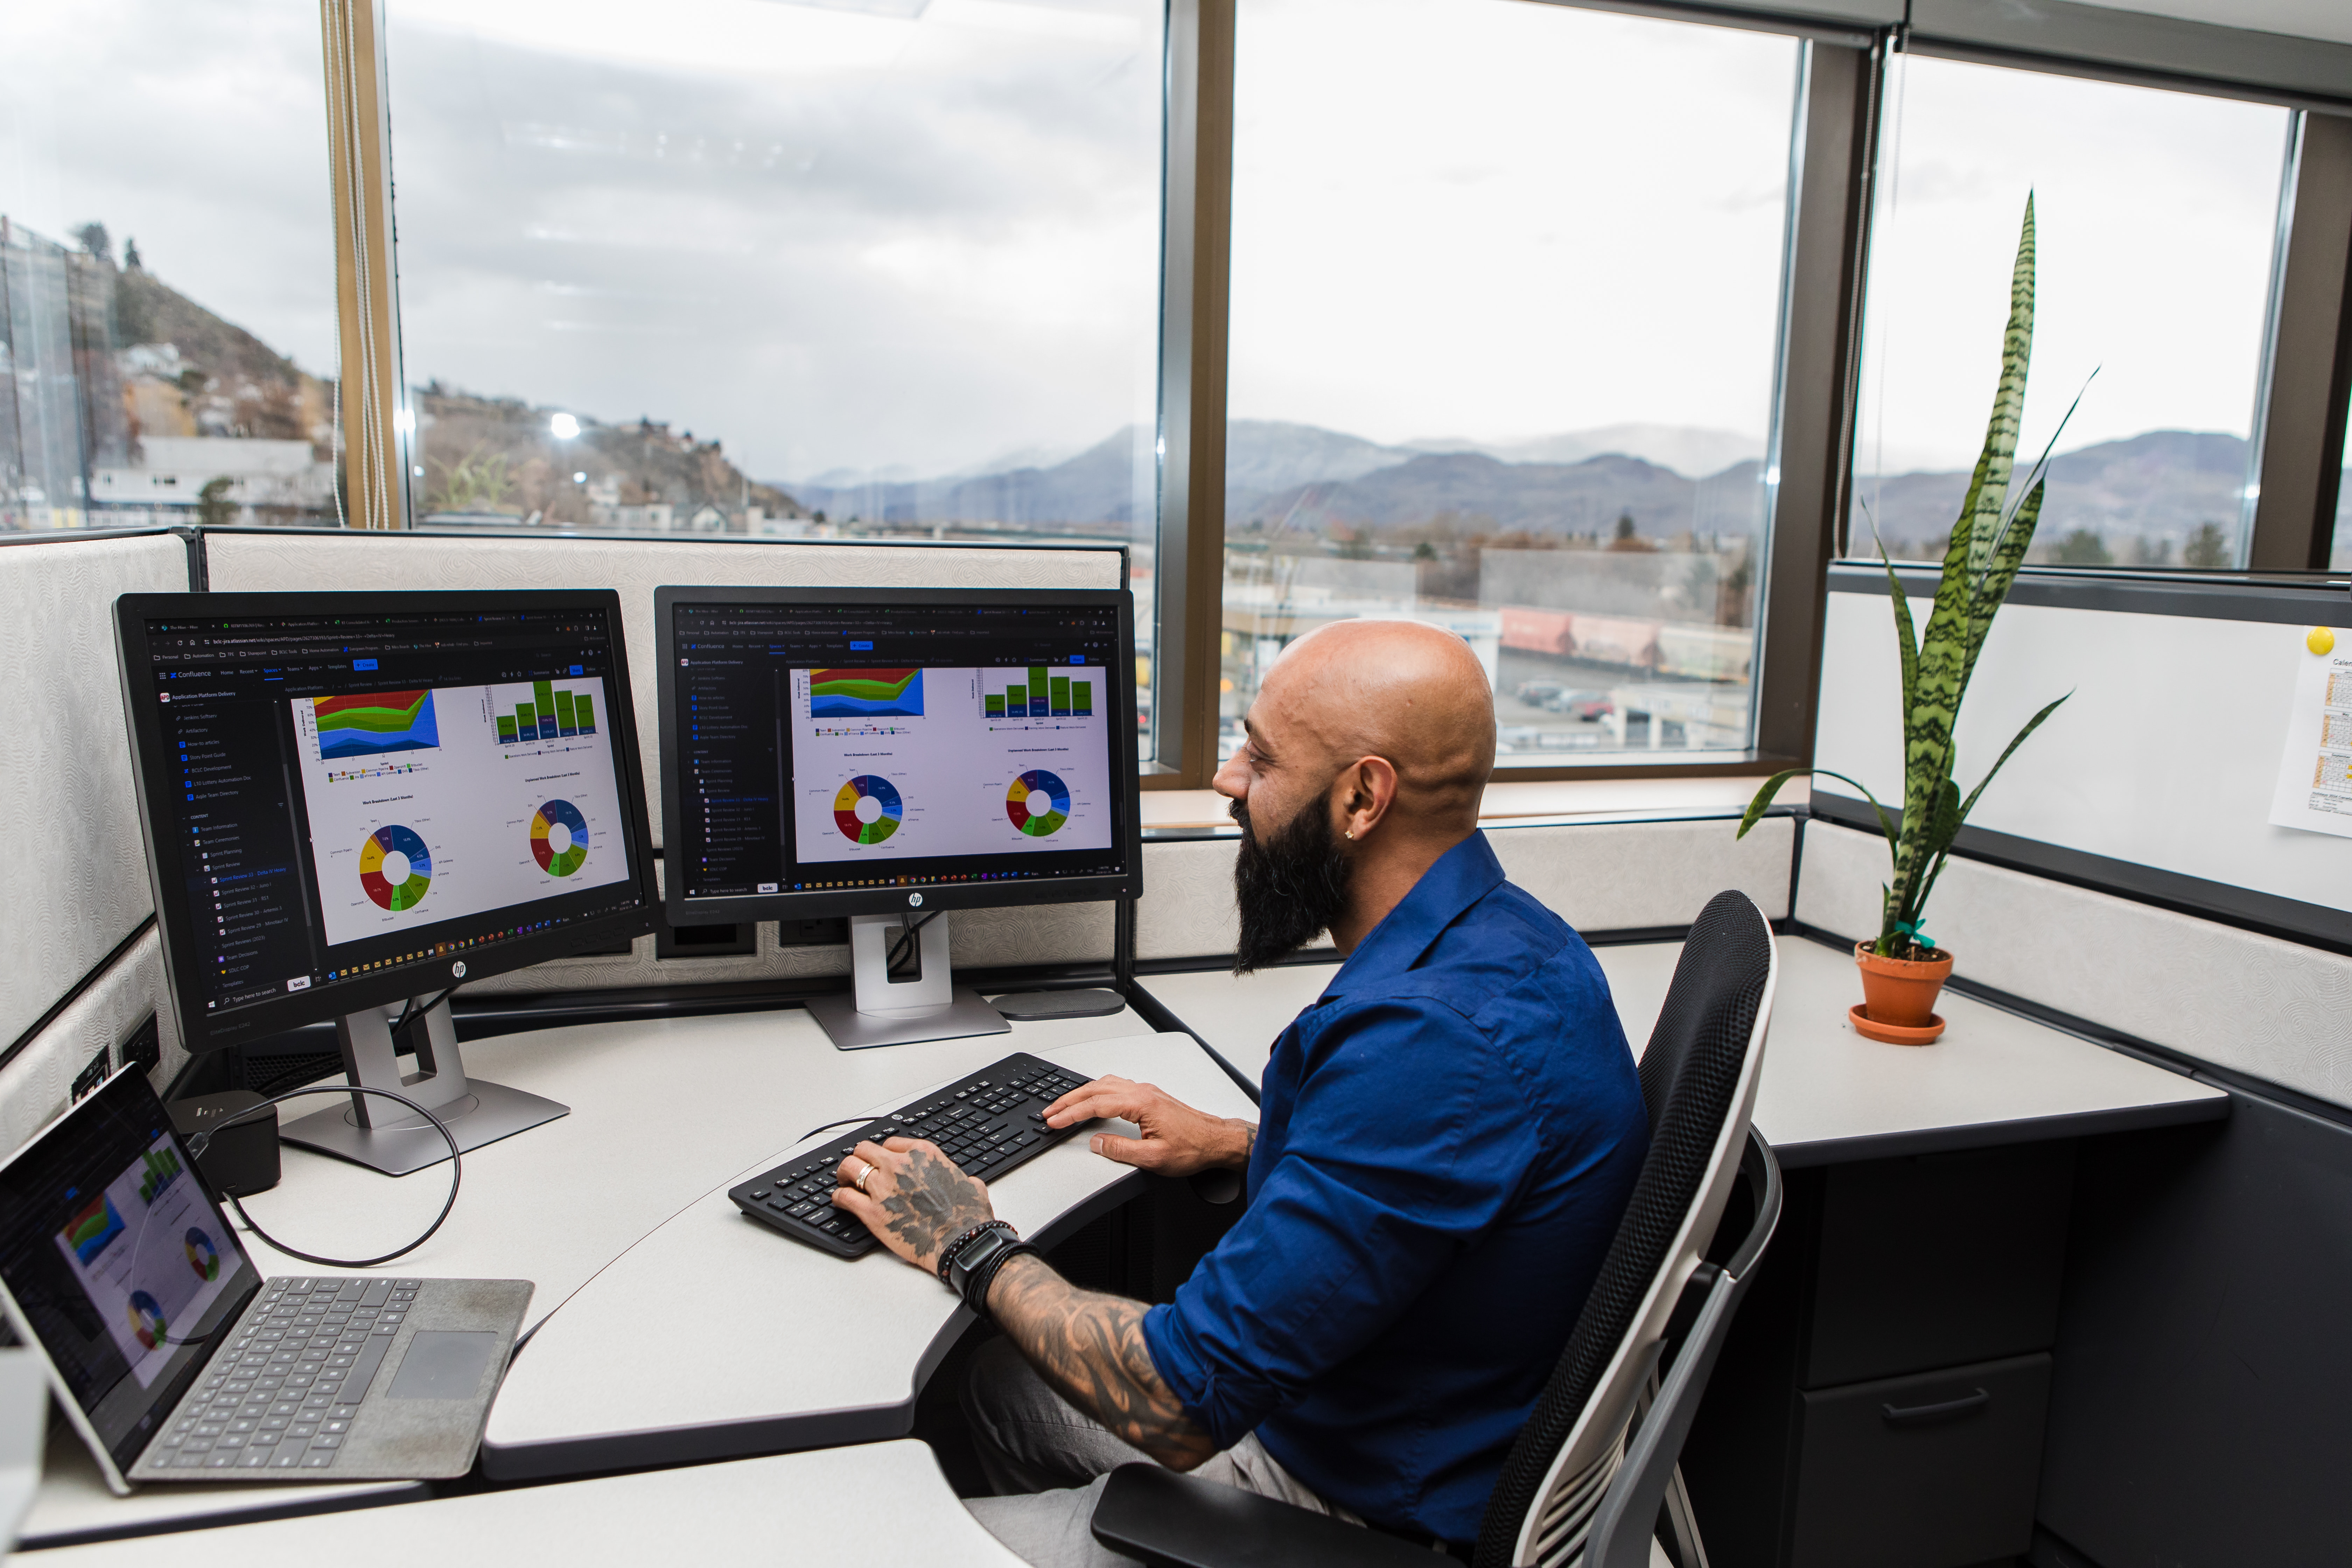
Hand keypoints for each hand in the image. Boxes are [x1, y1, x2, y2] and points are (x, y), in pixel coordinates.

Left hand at [829, 1139, 993, 1274]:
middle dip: (860, 1158)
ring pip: (850, 1167)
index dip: (884, 1154)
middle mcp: (900, 1165)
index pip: (891, 1144)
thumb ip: (963, 1180)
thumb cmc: (967, 1217)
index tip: (881, 1162)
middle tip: (859, 1168)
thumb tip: (967, 1183)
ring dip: (845, 1173)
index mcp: (923, 1154)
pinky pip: (845, 1197)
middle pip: (865, 1149)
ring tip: (844, 1181)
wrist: (960, 1242)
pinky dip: (839, 1197)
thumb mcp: (972, 1187)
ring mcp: (884, 1188)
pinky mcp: (872, 1212)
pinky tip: (840, 1200)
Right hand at [1044, 1076, 1253, 1177]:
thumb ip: (1120, 1150)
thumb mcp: (1154, 1158)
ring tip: (1065, 1105)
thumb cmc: (1193, 1148)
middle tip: (1050, 1112)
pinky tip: (1093, 1097)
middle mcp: (1142, 1092)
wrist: (1217, 1141)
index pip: (1095, 1105)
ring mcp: (1147, 1091)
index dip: (1071, 1114)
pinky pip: (1116, 1086)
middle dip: (1069, 1100)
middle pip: (1096, 1089)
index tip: (1054, 1121)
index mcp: (1141, 1104)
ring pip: (1105, 1084)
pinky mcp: (1150, 1096)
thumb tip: (1095, 1143)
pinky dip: (1097, 1091)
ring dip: (1082, 1094)